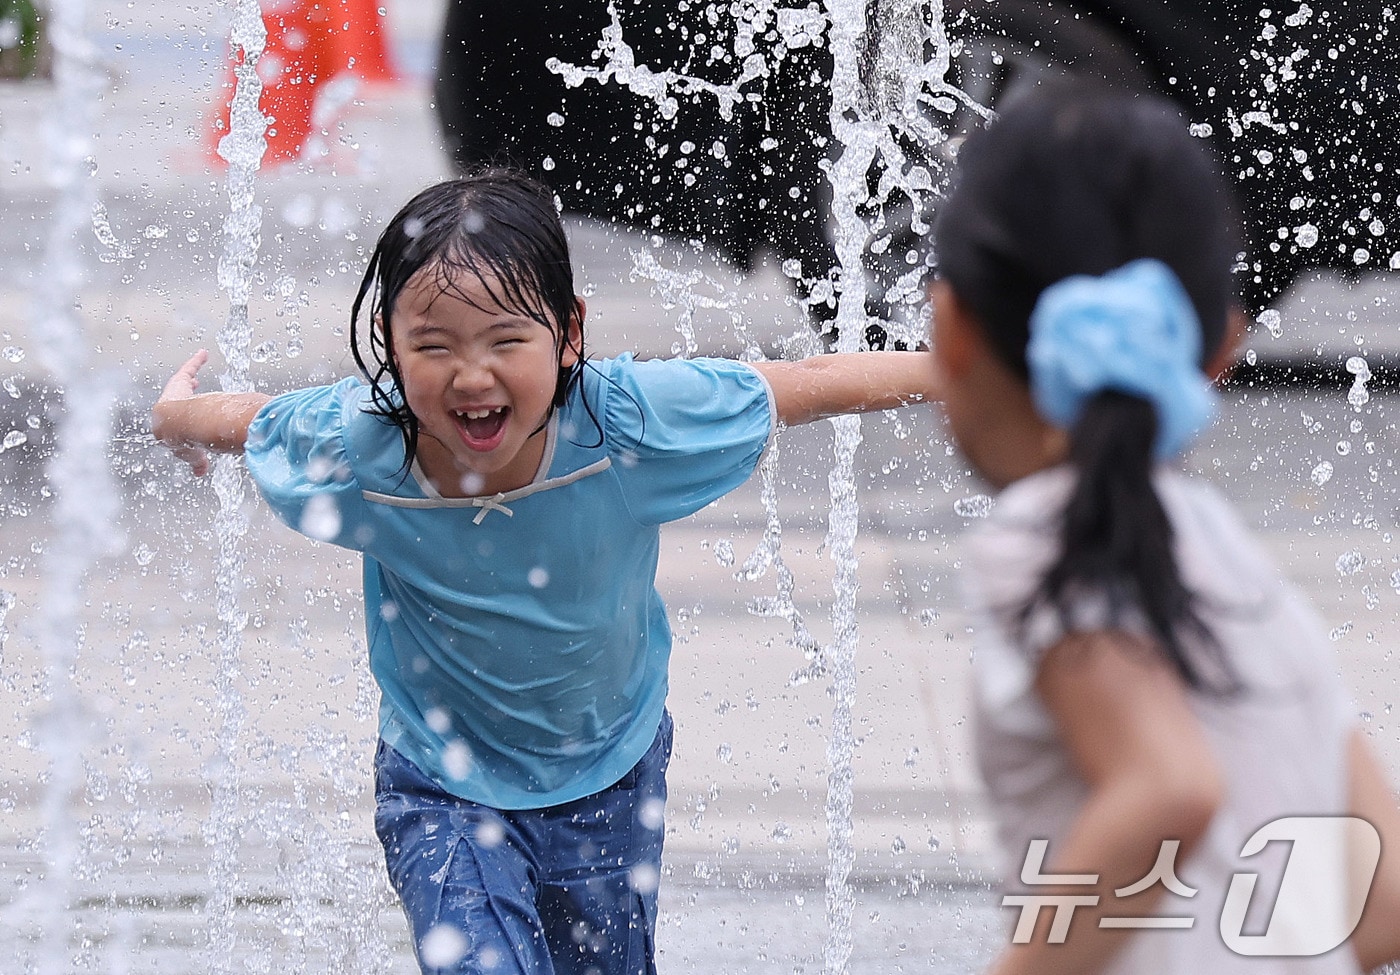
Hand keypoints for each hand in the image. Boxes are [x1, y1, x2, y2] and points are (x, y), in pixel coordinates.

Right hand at [155, 350, 212, 475]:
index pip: (177, 428)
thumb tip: (200, 472)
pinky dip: (195, 362)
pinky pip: (188, 369)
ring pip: (180, 387)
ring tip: (193, 380)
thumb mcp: (192, 454)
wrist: (176, 427)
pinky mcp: (178, 383)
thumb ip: (197, 461)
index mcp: (171, 430)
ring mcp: (173, 396)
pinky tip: (204, 354)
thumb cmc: (184, 441)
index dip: (183, 426)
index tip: (188, 425)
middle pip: (176, 404)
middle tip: (190, 396)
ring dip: (186, 384)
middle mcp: (170, 412)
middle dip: (181, 401)